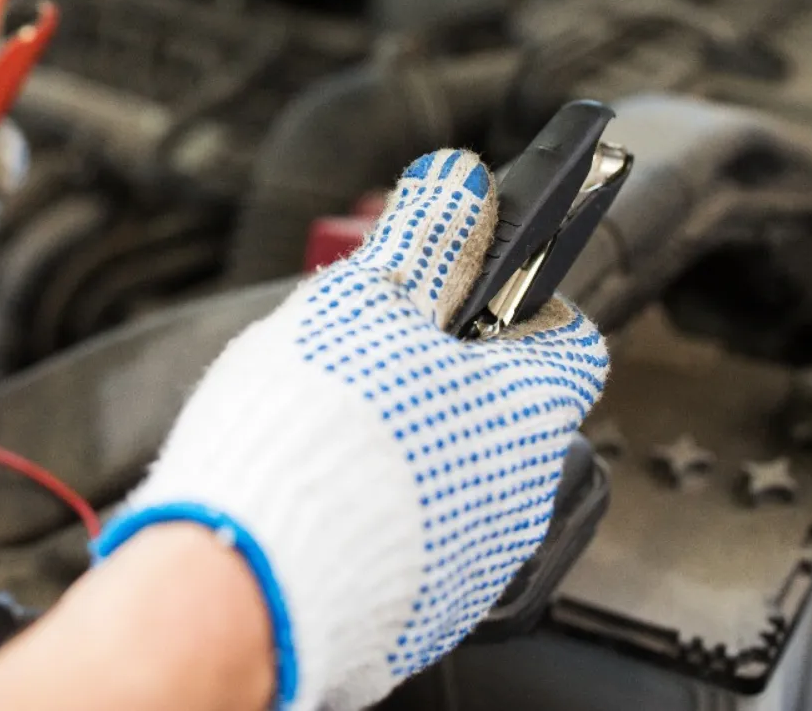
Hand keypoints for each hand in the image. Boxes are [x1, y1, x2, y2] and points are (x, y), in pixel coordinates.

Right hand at [92, 149, 608, 710]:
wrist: (240, 586)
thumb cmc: (304, 440)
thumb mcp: (358, 302)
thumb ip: (423, 239)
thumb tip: (464, 187)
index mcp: (525, 410)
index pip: (571, 345)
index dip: (521, 311)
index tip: (466, 299)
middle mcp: (520, 497)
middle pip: (504, 417)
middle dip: (443, 384)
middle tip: (365, 366)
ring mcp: (474, 569)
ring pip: (456, 486)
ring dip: (409, 457)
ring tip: (325, 443)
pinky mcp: (423, 625)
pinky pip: (413, 555)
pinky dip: (376, 527)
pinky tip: (314, 508)